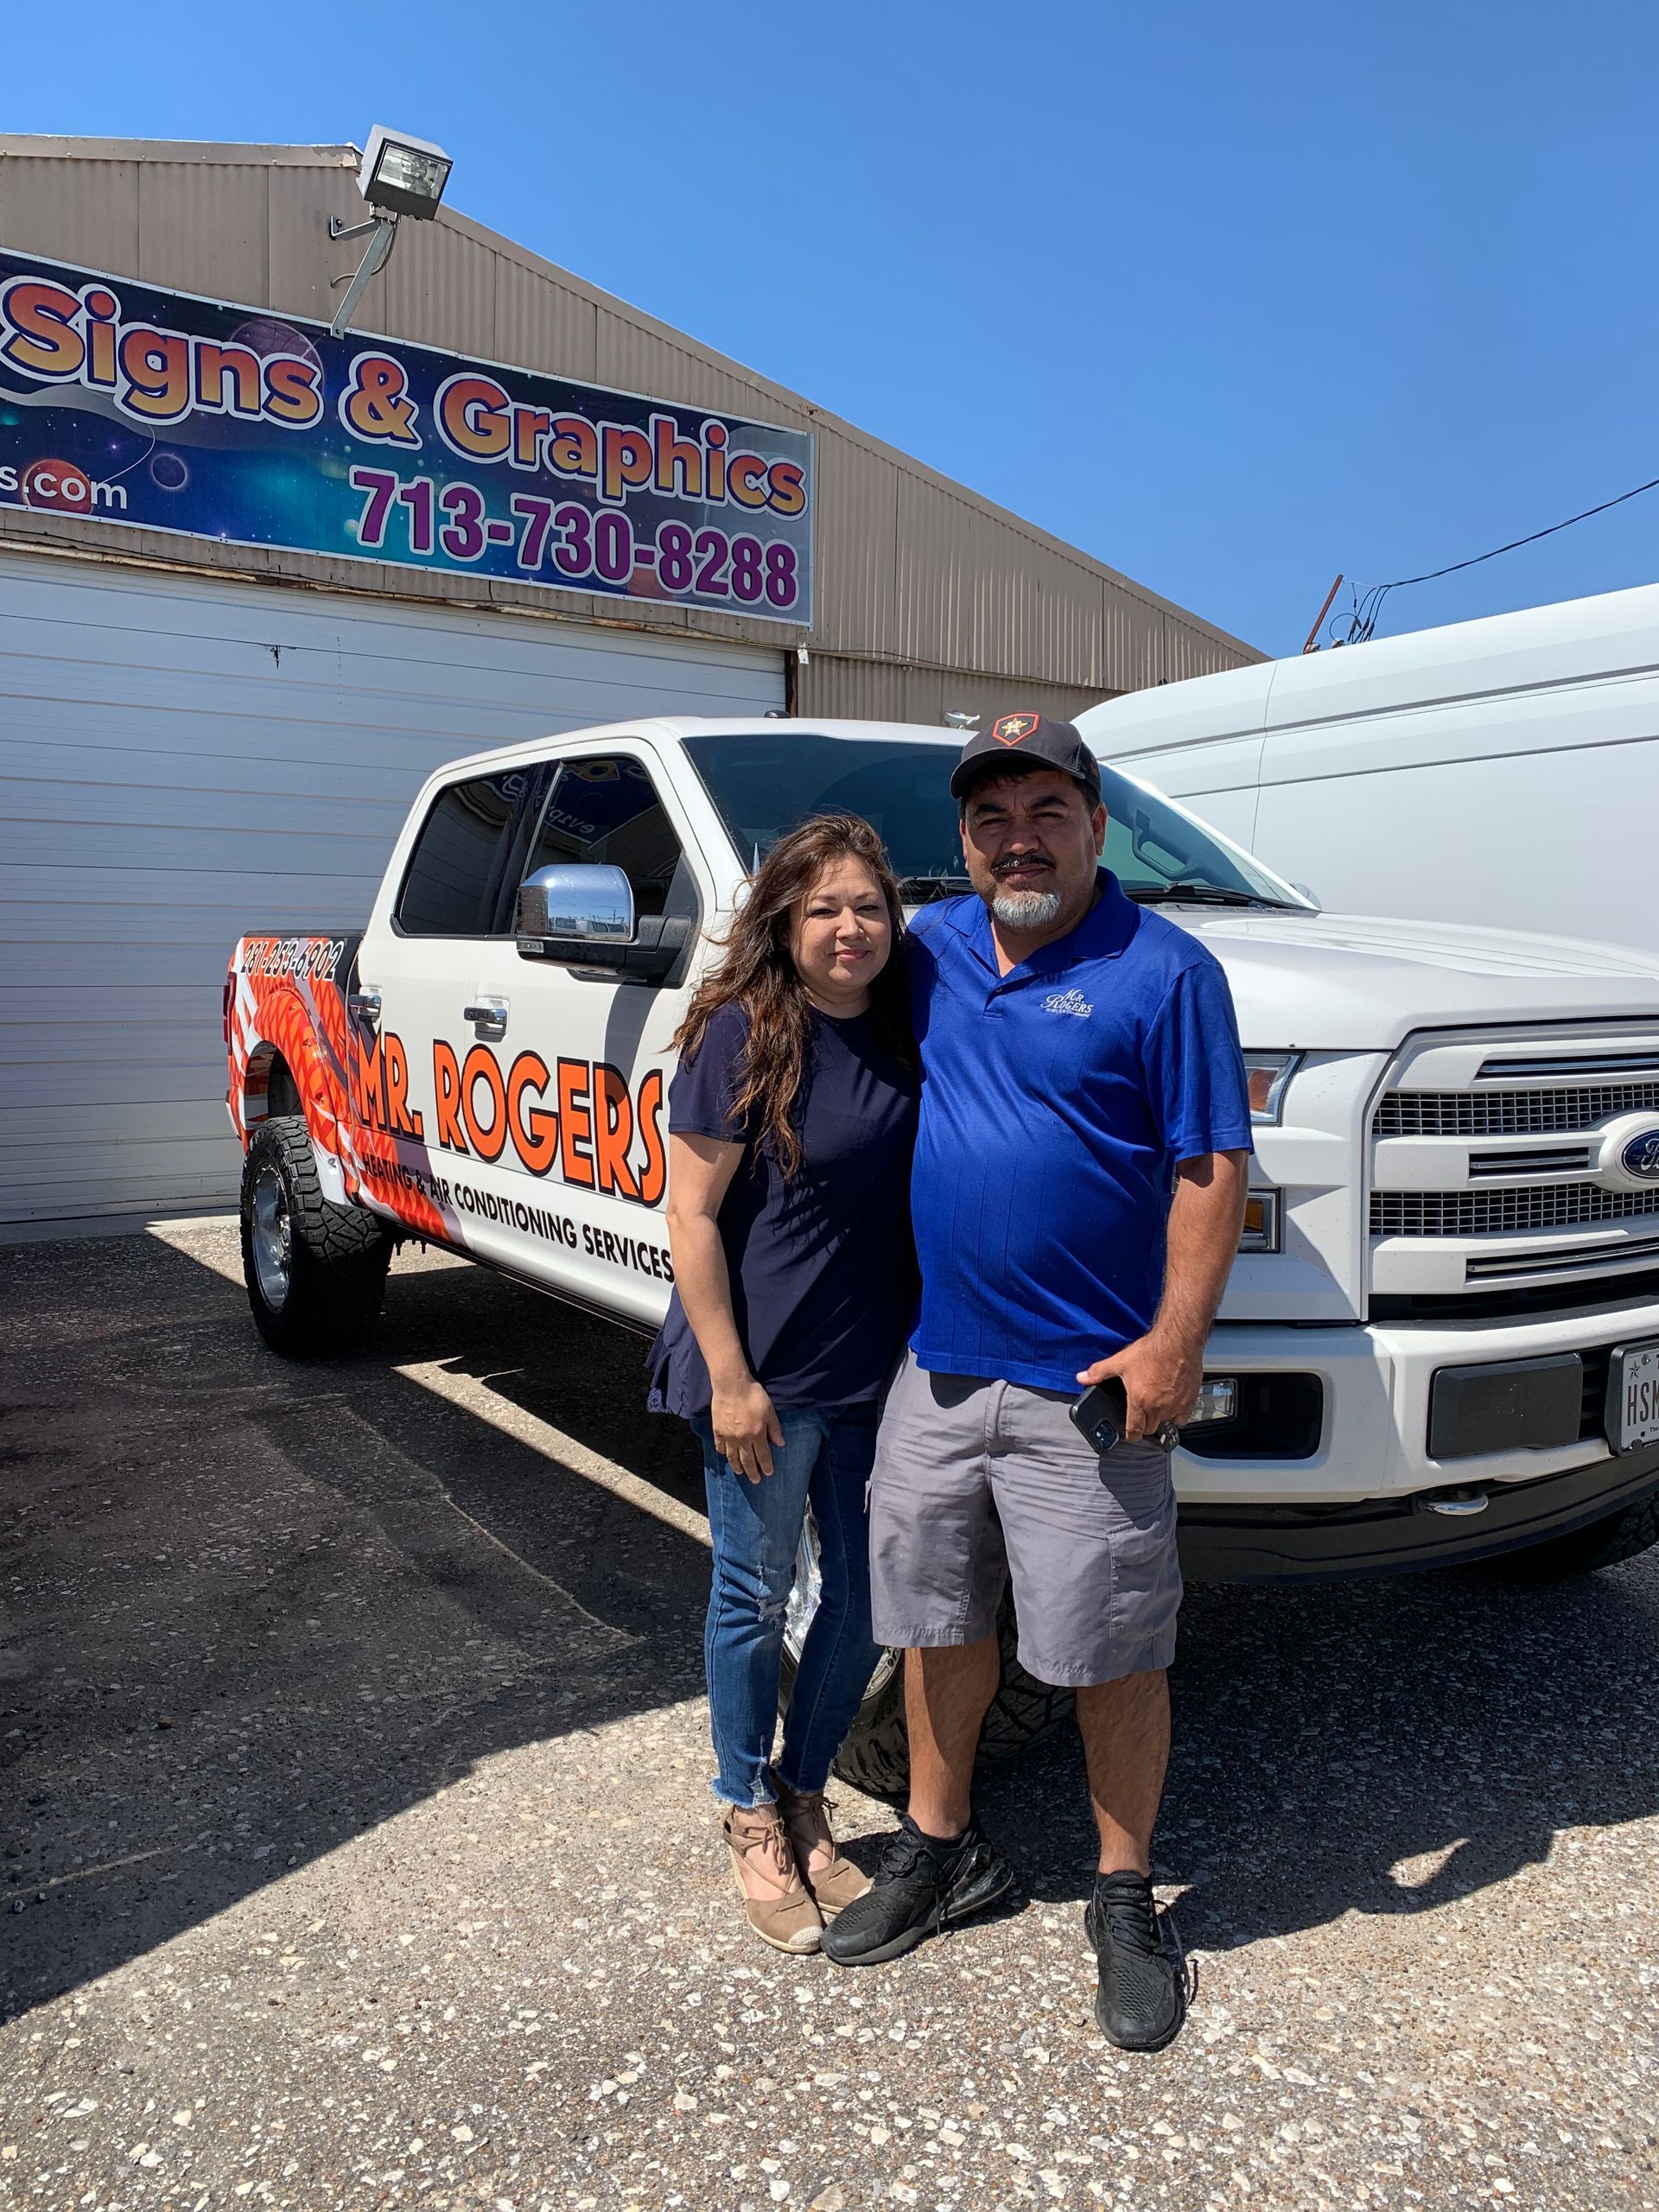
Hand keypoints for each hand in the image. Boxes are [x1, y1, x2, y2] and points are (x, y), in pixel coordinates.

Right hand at [711, 1376, 785, 1481]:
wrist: (731, 1385)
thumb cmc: (753, 1395)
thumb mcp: (769, 1410)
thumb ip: (774, 1428)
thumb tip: (781, 1444)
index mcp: (756, 1434)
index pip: (763, 1456)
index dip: (766, 1466)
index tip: (768, 1473)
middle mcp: (742, 1439)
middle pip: (747, 1460)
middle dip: (752, 1472)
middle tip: (755, 1481)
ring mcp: (728, 1436)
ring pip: (732, 1457)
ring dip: (737, 1467)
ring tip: (740, 1473)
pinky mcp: (718, 1430)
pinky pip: (720, 1447)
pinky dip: (723, 1453)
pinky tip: (726, 1456)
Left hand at [1076, 1330, 1201, 1443]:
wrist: (1178, 1342)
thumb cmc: (1152, 1351)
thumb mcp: (1120, 1361)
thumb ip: (1099, 1372)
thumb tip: (1082, 1378)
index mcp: (1139, 1401)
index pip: (1134, 1431)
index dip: (1130, 1435)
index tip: (1130, 1434)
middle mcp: (1157, 1408)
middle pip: (1150, 1429)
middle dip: (1144, 1425)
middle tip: (1141, 1415)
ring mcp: (1175, 1406)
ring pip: (1166, 1423)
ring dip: (1160, 1419)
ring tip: (1156, 1407)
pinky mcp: (1189, 1402)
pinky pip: (1182, 1418)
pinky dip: (1177, 1415)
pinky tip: (1172, 1404)